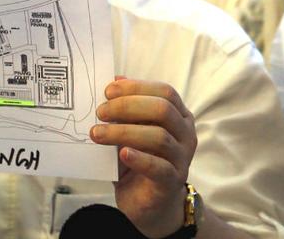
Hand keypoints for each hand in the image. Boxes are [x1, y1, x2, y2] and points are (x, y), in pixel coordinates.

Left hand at [90, 77, 196, 237]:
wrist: (148, 203)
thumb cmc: (138, 159)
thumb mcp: (131, 129)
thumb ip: (127, 107)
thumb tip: (115, 81)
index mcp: (179, 115)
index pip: (164, 92)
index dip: (137, 87)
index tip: (108, 91)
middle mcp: (186, 133)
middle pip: (163, 110)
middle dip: (128, 106)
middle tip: (101, 112)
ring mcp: (182, 158)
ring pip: (159, 137)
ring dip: (124, 132)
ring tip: (98, 134)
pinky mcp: (172, 181)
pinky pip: (159, 167)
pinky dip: (139, 158)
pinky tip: (122, 154)